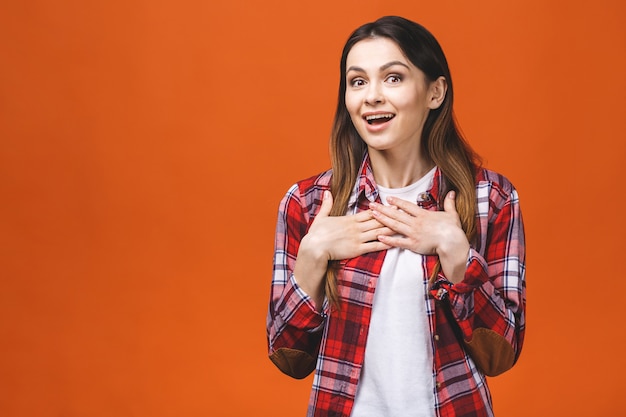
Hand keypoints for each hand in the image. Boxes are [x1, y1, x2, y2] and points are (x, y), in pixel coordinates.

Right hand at [293, 190, 392, 306]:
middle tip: (403, 212)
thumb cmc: (316, 234)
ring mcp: (357, 238)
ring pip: (378, 232)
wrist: (314, 248)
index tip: (391, 205)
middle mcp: (356, 227)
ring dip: (391, 228)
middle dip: (391, 216)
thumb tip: (327, 192)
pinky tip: (394, 242)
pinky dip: (384, 244)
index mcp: (349, 220)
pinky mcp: (357, 249)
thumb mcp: (321, 217)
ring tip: (403, 225)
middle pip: (377, 221)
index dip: (381, 209)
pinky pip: (374, 246)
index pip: (369, 213)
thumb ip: (327, 205)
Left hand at [369, 190, 469, 282]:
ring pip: (395, 225)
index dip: (397, 202)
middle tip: (372, 204)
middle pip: (396, 214)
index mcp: (424, 215)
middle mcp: (416, 223)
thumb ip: (449, 203)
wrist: (453, 242)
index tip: (388, 198)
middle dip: (383, 208)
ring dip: (383, 219)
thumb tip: (452, 192)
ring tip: (373, 214)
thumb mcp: (452, 214)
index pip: (407, 206)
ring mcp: (413, 233)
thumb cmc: (453, 229)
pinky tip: (379, 236)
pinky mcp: (413, 244)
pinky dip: (388, 240)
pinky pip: (398, 242)